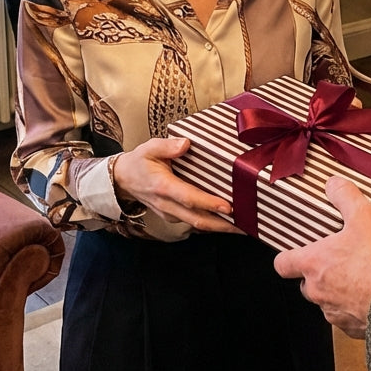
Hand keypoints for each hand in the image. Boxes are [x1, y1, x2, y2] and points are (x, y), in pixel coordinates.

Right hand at [113, 137, 239, 233]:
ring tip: (245, 225)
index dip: (209, 203)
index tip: (229, 206)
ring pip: (198, 224)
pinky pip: (195, 222)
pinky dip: (213, 224)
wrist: (123, 180)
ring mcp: (170, 214)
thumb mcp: (148, 148)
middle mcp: (167, 205)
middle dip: (224, 224)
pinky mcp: (174, 216)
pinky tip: (229, 221)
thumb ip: (166, 145)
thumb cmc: (139, 162)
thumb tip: (185, 144)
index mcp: (162, 186)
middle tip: (247, 224)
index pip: (189, 198)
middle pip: (198, 219)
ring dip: (221, 227)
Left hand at [274, 176, 370, 337]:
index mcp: (314, 264)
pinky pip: (349, 317)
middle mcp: (319, 292)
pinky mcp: (354, 328)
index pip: (282, 264)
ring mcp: (335, 312)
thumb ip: (346, 196)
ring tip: (361, 276)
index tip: (294, 252)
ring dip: (339, 290)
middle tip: (338, 259)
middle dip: (319, 273)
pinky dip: (357, 307)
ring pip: (328, 301)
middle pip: (306, 283)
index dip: (287, 257)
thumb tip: (333, 184)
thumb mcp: (364, 216)